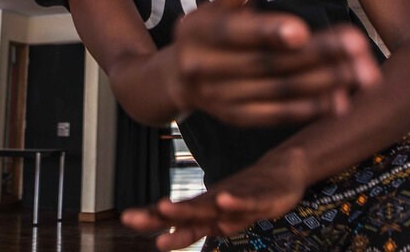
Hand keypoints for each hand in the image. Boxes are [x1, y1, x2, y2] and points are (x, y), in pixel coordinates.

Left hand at [122, 148, 307, 250]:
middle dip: (158, 215)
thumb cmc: (246, 193)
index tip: (126, 218)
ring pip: (210, 205)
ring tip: (165, 209)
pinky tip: (223, 200)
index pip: (174, 215)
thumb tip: (163, 238)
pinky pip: (246, 200)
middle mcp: (216, 201)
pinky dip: (234, 200)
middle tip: (130, 218)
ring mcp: (237, 197)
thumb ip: (194, 227)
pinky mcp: (260, 196)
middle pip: (185, 210)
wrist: (282, 171)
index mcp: (206, 207)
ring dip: (187, 208)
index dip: (151, 217)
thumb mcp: (218, 218)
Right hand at [167, 0, 378, 126]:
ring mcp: (222, 98)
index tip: (302, 30)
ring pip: (279, 90)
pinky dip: (310, 108)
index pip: (235, 33)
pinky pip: (278, 114)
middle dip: (317, 54)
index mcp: (198, 34)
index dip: (268, 31)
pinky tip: (341, 99)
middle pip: (267, 63)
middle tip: (357, 45)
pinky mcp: (239, 117)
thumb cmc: (204, 33)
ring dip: (324, 82)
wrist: (176, 79)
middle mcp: (206, 69)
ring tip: (361, 71)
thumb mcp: (213, 6)